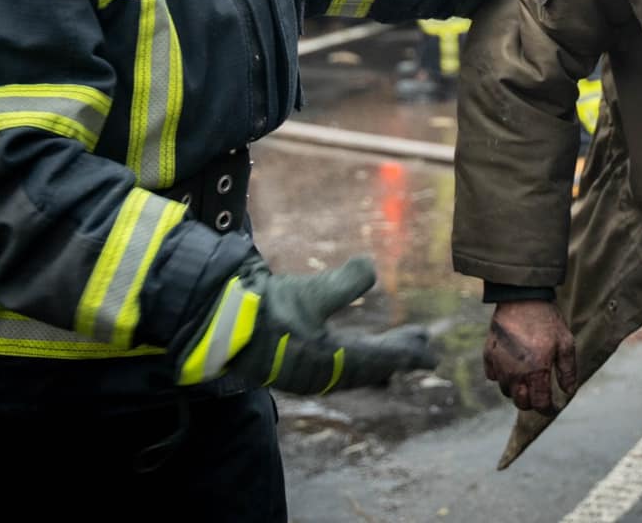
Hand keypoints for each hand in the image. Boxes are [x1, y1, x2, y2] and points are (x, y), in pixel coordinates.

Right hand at [175, 255, 436, 392]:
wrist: (211, 324)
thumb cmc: (261, 312)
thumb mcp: (308, 294)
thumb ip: (345, 283)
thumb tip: (373, 268)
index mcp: (330, 362)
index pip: (378, 360)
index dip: (406, 354)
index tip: (431, 352)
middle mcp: (320, 373)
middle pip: (368, 366)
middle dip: (396, 354)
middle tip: (423, 345)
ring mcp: (303, 370)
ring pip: (350, 367)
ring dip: (376, 355)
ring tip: (396, 345)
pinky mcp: (288, 361)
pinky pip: (332, 364)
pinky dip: (351, 356)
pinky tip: (352, 348)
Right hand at [484, 299, 577, 412]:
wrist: (521, 298)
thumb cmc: (547, 321)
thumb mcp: (566, 344)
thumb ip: (568, 371)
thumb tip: (568, 392)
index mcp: (536, 372)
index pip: (540, 404)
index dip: (548, 409)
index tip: (553, 407)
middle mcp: (515, 374)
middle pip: (521, 403)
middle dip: (532, 402)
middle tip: (540, 393)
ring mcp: (499, 365)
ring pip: (506, 391)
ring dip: (517, 390)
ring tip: (526, 378)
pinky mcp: (489, 356)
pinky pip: (493, 377)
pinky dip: (502, 376)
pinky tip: (511, 366)